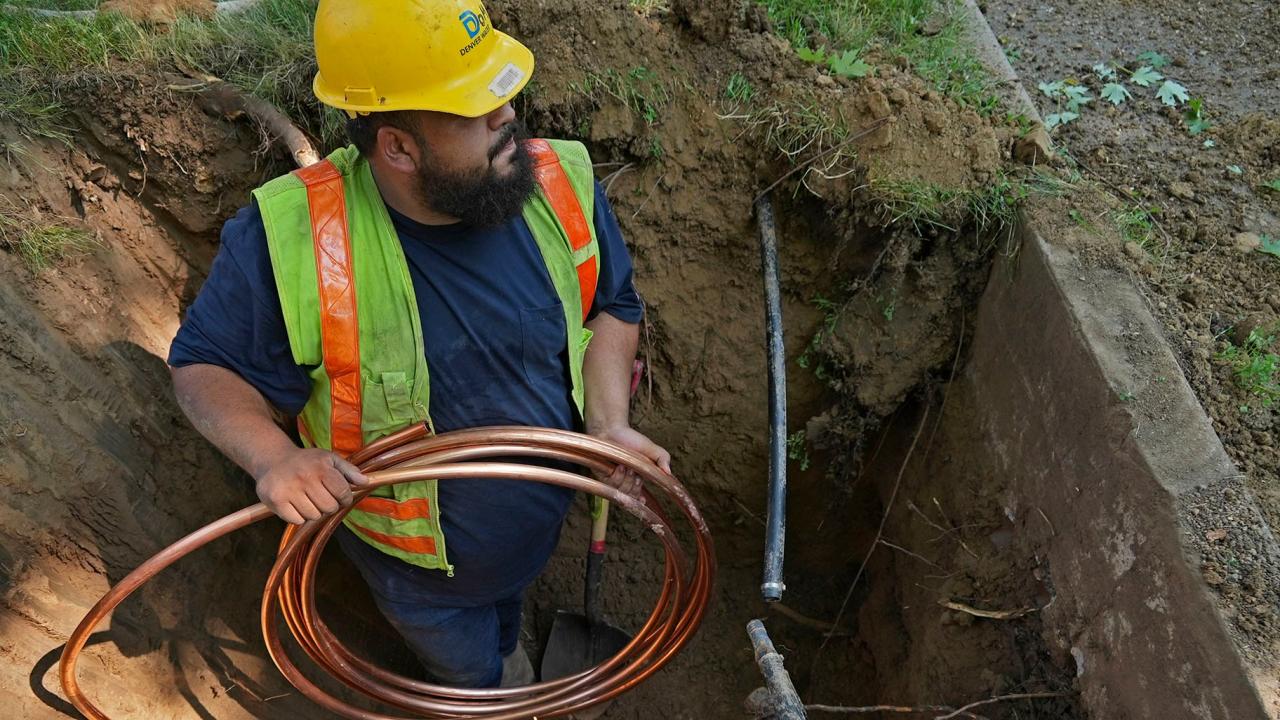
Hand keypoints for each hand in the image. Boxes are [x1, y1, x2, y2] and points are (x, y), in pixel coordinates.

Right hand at [253, 447, 369, 524]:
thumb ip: (349, 470)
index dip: (345, 499)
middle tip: (321, 497)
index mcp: (321, 467)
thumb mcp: (329, 459)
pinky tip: (295, 504)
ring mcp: (289, 489)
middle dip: (329, 505)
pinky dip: (299, 516)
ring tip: (307, 499)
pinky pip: (297, 520)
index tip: (340, 497)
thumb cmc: (306, 462)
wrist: (273, 460)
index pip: (343, 493)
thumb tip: (365, 482)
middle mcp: (305, 477)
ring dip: (314, 511)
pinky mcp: (276, 500)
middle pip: (329, 507)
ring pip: (314, 516)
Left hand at [589, 425, 671, 496]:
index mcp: (637, 477)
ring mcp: (613, 479)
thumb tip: (669, 473)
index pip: (638, 495)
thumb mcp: (651, 448)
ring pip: (622, 491)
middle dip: (636, 487)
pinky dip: (618, 476)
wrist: (612, 430)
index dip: (640, 501)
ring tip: (627, 467)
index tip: (643, 500)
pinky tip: (619, 466)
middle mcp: (625, 480)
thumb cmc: (631, 439)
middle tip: (637, 475)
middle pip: (631, 495)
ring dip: (627, 480)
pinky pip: (611, 484)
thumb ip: (663, 458)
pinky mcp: (603, 476)